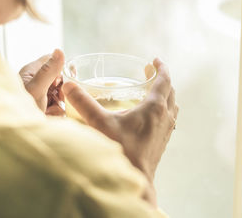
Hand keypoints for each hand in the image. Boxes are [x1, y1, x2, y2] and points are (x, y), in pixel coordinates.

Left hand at [19, 49, 65, 115]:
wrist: (15, 135)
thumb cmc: (17, 110)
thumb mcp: (35, 89)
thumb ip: (48, 71)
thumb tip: (59, 50)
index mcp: (31, 71)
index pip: (52, 60)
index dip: (62, 67)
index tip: (67, 78)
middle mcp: (36, 82)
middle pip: (60, 78)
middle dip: (63, 89)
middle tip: (56, 98)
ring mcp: (41, 96)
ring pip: (62, 94)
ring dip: (61, 103)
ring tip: (49, 111)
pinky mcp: (45, 110)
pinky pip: (60, 107)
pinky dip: (58, 113)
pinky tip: (49, 118)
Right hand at [63, 58, 178, 205]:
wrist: (135, 180)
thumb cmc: (121, 152)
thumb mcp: (100, 123)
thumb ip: (84, 103)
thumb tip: (69, 86)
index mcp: (155, 108)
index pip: (165, 80)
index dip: (161, 67)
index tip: (156, 60)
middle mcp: (165, 117)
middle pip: (170, 92)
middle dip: (162, 80)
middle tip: (150, 74)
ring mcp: (166, 131)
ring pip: (172, 107)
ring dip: (165, 96)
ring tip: (151, 92)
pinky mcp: (162, 142)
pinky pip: (168, 120)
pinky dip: (163, 112)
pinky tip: (148, 117)